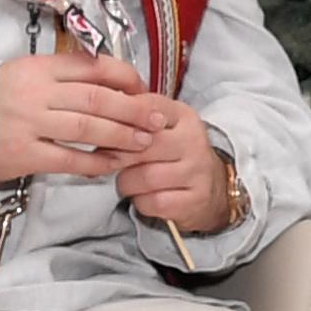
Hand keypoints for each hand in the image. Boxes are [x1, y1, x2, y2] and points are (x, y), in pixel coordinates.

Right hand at [0, 50, 199, 193]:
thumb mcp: (26, 75)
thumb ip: (64, 75)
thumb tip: (115, 82)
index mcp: (39, 67)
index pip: (93, 67)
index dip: (125, 77)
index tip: (143, 89)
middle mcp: (35, 92)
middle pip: (97, 98)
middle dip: (133, 109)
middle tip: (157, 119)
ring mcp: (28, 123)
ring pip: (88, 128)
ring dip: (121, 136)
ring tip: (143, 142)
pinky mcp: (23, 154)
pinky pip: (69, 159)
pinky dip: (96, 162)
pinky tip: (113, 164)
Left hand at [112, 103, 233, 228]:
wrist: (213, 187)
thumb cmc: (175, 154)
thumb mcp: (161, 126)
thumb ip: (133, 117)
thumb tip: (96, 117)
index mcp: (183, 116)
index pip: (147, 109)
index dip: (119, 122)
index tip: (107, 132)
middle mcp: (194, 141)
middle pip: (143, 146)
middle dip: (118, 156)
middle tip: (109, 161)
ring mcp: (197, 172)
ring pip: (145, 177)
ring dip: (127, 182)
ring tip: (128, 180)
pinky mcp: (194, 200)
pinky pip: (153, 202)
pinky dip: (140, 202)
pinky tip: (144, 196)